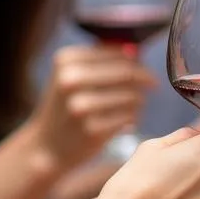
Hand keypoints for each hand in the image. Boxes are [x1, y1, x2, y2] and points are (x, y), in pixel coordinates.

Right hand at [27, 45, 155, 170]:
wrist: (47, 147)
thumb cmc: (67, 107)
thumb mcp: (71, 75)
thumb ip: (100, 60)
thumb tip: (137, 50)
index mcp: (66, 59)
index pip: (118, 52)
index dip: (137, 60)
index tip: (144, 67)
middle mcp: (71, 80)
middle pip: (128, 71)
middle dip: (145, 77)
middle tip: (152, 83)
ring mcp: (82, 105)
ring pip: (133, 94)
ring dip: (139, 99)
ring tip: (132, 105)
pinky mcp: (93, 129)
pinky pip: (131, 116)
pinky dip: (133, 117)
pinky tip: (125, 121)